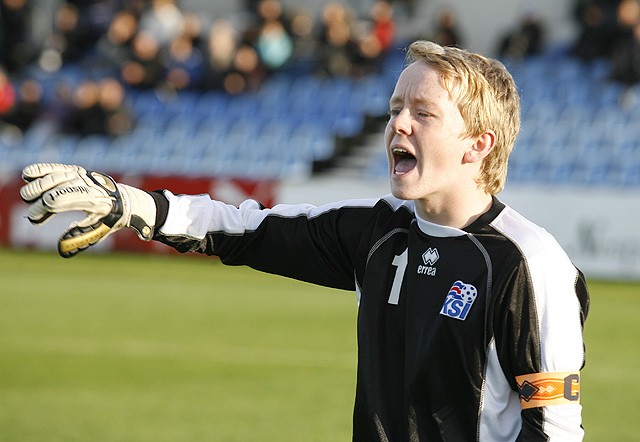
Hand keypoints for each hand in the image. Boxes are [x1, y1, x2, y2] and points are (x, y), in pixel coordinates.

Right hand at [20, 163, 156, 257]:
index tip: (34, 218)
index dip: (44, 207)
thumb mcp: (100, 231)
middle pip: (56, 186)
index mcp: (95, 200)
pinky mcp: (79, 172)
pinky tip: (27, 175)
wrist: (127, 201)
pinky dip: (43, 169)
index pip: (63, 198)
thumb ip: (81, 239)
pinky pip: (59, 167)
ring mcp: (83, 176)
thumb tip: (62, 250)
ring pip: (56, 175)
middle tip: (31, 213)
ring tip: (26, 196)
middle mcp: (88, 185)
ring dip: (37, 184)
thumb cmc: (113, 219)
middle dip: (38, 197)